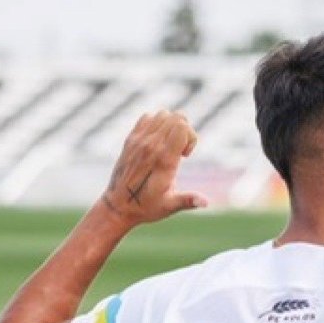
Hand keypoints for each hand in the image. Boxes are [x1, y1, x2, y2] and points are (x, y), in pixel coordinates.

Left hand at [99, 110, 208, 226]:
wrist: (118, 206)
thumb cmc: (145, 208)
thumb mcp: (169, 206)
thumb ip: (188, 200)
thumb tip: (206, 202)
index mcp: (163, 160)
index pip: (182, 127)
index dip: (191, 138)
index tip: (186, 156)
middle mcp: (151, 146)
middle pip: (176, 117)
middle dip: (185, 130)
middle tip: (179, 151)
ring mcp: (139, 140)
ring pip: (163, 114)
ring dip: (171, 126)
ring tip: (169, 145)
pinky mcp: (131, 139)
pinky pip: (148, 117)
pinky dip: (157, 124)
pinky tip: (157, 141)